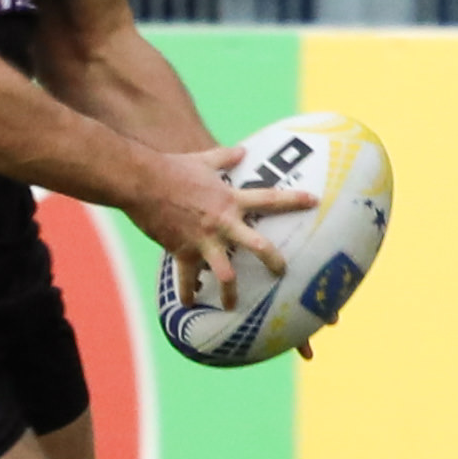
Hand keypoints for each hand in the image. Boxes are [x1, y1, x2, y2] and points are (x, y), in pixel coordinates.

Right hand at [130, 142, 313, 309]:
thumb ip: (224, 157)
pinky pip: (187, 279)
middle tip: (283, 272)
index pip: (269, 198)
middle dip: (274, 260)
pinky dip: (188, 292)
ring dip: (231, 292)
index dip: (294, 199)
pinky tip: (189, 305)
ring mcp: (204, 239)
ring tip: (234, 308)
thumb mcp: (203, 160)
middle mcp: (223, 222)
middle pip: (258, 245)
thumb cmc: (172, 167)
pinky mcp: (183, 250)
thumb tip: (240, 151)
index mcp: (230, 199)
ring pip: (225, 273)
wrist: (143, 182)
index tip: (314, 201)